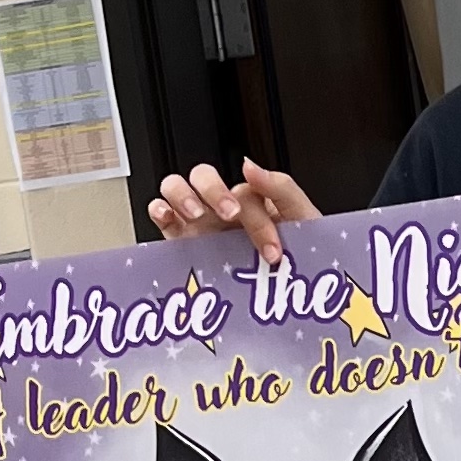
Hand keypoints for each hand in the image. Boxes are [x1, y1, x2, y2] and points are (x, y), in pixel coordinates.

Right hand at [148, 158, 319, 265]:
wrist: (292, 294)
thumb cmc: (298, 255)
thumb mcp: (302, 220)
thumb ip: (281, 187)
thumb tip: (250, 165)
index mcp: (252, 200)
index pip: (245, 191)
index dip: (258, 219)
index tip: (273, 250)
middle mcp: (222, 207)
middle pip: (204, 176)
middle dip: (214, 191)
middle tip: (230, 215)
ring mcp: (199, 222)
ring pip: (176, 188)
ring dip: (182, 195)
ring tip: (197, 214)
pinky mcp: (181, 239)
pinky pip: (160, 214)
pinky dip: (158, 209)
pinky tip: (169, 216)